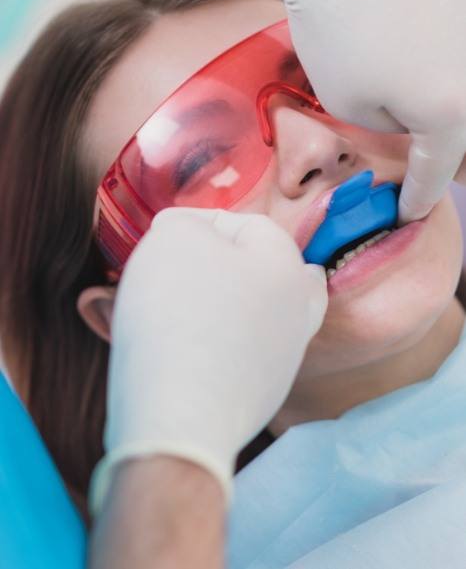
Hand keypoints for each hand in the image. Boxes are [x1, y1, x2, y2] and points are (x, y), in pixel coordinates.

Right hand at [90, 208, 326, 511]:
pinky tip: (191, 350)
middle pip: (274, 271)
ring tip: (189, 308)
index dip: (201, 222)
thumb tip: (187, 231)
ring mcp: (285, 359)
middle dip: (234, 264)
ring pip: (263, 315)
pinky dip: (223, 345)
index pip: (248, 224)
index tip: (163, 237)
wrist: (180, 419)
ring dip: (230, 305)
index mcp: (287, 266)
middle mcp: (299, 312)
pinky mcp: (262, 396)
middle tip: (193, 269)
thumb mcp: (171, 238)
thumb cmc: (178, 315)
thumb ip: (185, 223)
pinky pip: (244, 354)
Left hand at [195, 0, 465, 222]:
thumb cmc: (335, 29)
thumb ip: (390, 124)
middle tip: (428, 169)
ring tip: (426, 109)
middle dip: (449, 159)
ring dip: (448, 107)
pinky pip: (463, 45)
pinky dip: (449, 60)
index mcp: (452, 114)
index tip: (407, 213)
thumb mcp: (350, 103)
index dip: (418, 198)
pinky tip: (423, 54)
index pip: (437, 173)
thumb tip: (409, 116)